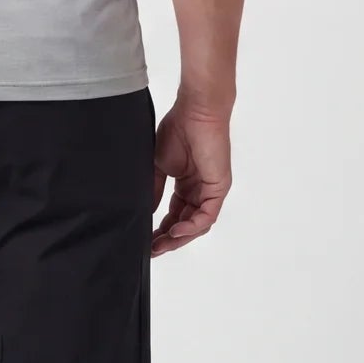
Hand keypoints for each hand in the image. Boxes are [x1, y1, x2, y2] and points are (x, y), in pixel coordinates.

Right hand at [152, 100, 230, 256]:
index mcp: (186, 185)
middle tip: (151, 250)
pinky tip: (175, 231)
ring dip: (179, 238)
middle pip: (186, 225)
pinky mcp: (219, 188)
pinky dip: (192, 226)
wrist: (195, 112)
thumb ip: (153, 190)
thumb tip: (144, 213)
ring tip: (160, 245)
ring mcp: (211, 191)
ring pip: (197, 225)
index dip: (160, 231)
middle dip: (168, 240)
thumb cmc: (178, 130)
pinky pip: (207, 215)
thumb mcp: (158, 166)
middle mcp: (200, 191)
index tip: (145, 241)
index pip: (174, 215)